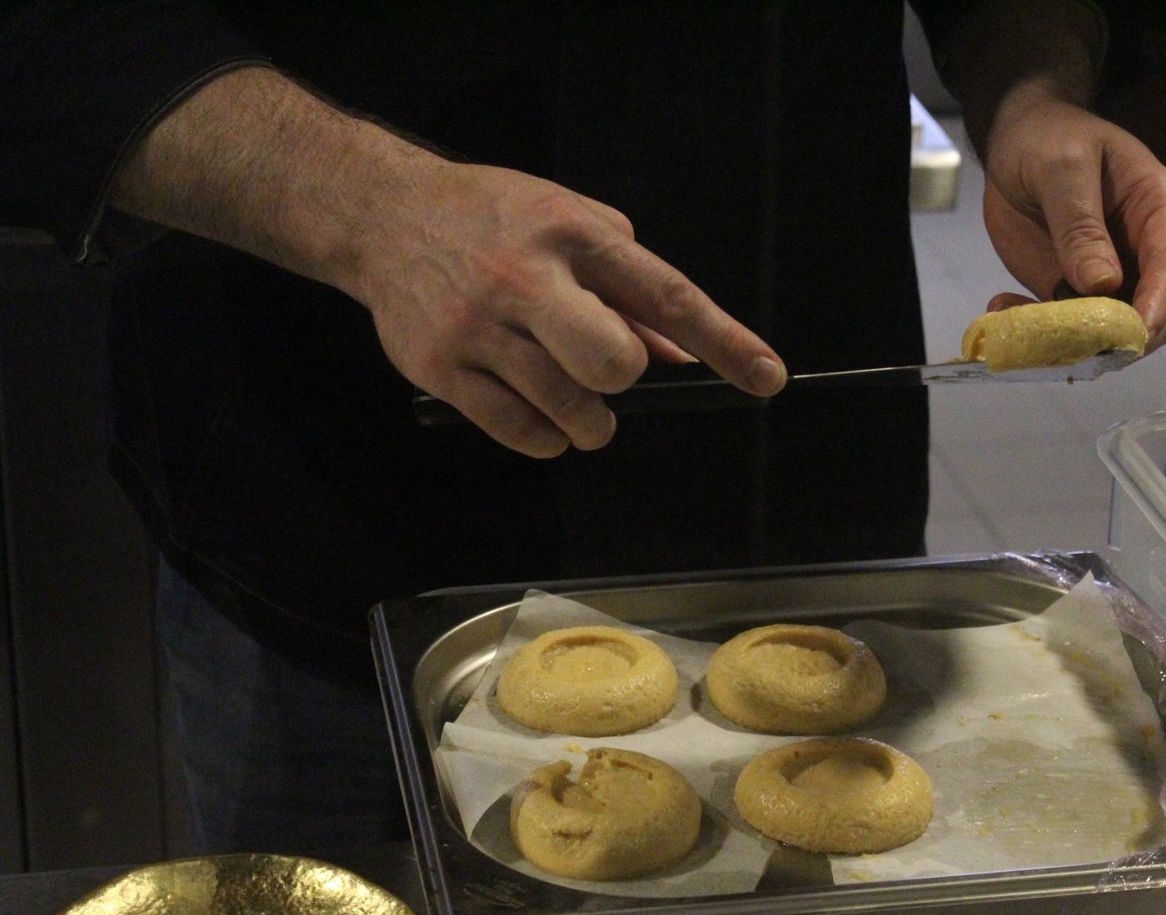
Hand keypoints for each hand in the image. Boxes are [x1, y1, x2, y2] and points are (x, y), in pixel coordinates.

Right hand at [353, 163, 786, 457]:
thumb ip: (630, 288)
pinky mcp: (442, 368)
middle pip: (614, 363)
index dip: (723, 341)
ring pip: (571, 410)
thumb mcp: (572, 225)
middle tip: (604, 368)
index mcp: (574, 235)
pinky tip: (533, 403)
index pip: (666, 295)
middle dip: (622, 378)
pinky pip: (523, 434)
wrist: (385, 215)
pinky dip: (546, 434)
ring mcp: (480, 327)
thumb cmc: (497, 221)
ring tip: (565, 385)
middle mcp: (528, 278)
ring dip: (587, 417)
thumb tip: (682, 353)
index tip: (766, 378)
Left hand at [980, 86, 1165, 350]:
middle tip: (1071, 347)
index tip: (1130, 335)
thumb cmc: (1050, 137)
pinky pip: (1074, 329)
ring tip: (1024, 326)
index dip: (1157, 303)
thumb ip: (1079, 224)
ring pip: (1117, 331)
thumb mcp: (1060, 167)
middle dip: (1122, 338)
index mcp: (1161, 206)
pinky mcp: (1082, 293)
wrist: (1020, 141)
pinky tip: (1002, 308)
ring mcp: (1119, 276)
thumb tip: (1103, 284)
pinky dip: (1042, 333)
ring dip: (1075, 342)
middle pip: (1160, 310)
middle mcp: (1150, 249)